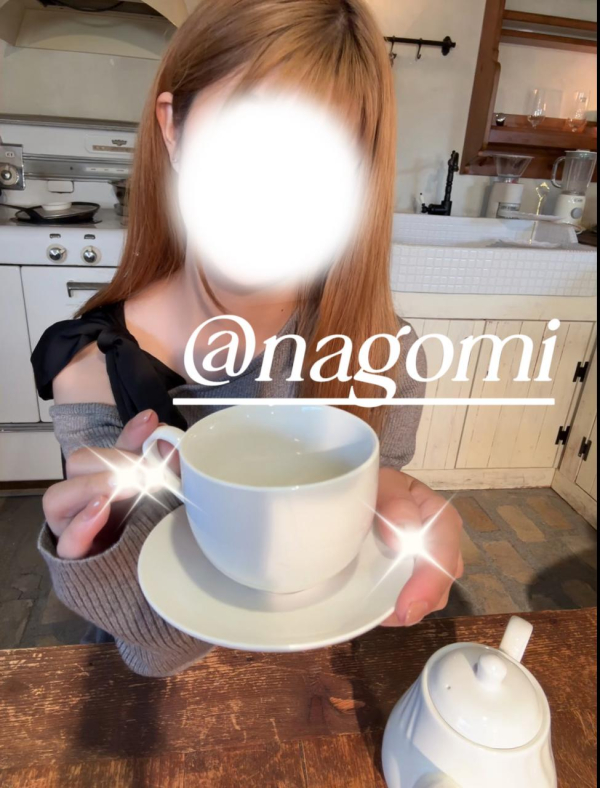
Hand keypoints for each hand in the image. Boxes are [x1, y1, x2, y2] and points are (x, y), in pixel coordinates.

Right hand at [43, 410, 171, 559]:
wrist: (143, 576)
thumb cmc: (145, 529)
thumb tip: (163, 432)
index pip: (111, 446)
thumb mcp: (158, 493)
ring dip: (89, 487)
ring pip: (57, 498)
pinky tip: (100, 510)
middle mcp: (82, 498)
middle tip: (143, 469)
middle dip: (111, 461)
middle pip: (78, 464)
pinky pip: (66, 543)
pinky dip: (81, 525)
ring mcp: (72, 527)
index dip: (131, 434)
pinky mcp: (75, 557)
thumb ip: (160, 463)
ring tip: (117, 485)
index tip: (152, 424)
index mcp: (103, 477)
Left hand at [376, 468, 462, 626]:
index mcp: (440, 517)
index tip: (407, 608)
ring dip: (409, 608)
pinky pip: (418, 598)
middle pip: (442, 583)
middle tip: (388, 617)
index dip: (428, 584)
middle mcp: (444, 544)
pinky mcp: (419, 576)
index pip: (443, 553)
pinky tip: (380, 606)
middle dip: (419, 602)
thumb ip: (395, 502)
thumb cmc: (381, 486)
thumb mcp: (385, 483)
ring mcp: (434, 562)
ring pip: (433, 597)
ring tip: (380, 611)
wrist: (375, 491)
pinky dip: (401, 606)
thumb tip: (402, 537)